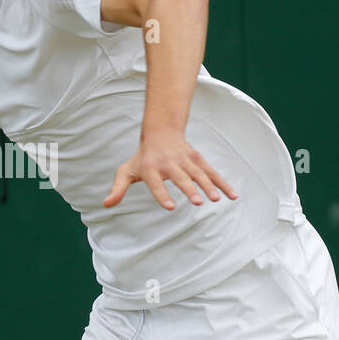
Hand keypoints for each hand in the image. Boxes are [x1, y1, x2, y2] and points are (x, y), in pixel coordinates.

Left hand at [104, 131, 236, 209]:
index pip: (156, 183)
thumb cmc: (141, 158)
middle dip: (190, 189)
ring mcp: (185, 160)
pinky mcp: (197, 159)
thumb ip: (118, 189)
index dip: (162, 194)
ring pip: (199, 174)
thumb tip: (106, 204)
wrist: (160, 132)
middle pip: (181, 178)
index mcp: (151, 169)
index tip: (170, 207)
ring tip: (217, 200)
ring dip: (209, 186)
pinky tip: (232, 195)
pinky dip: (222, 183)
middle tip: (198, 202)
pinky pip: (211, 172)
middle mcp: (169, 164)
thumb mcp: (126, 171)